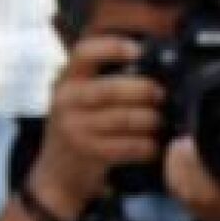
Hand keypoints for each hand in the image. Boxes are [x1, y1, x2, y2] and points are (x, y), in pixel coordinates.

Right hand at [29, 36, 163, 219]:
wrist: (56, 173)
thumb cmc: (79, 128)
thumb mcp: (78, 98)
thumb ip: (103, 81)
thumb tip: (150, 64)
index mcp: (67, 80)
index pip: (84, 53)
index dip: (112, 47)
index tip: (138, 49)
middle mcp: (67, 101)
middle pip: (113, 89)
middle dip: (146, 90)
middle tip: (162, 95)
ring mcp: (76, 128)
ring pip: (126, 118)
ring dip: (152, 120)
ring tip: (161, 121)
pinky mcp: (90, 153)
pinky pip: (129, 146)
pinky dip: (148, 146)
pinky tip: (155, 145)